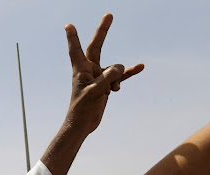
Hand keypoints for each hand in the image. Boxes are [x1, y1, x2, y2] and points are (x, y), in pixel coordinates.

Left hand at [65, 14, 143, 134]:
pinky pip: (121, 76)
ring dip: (117, 76)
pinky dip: (130, 73)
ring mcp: (98, 76)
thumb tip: (120, 66)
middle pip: (97, 47)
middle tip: (109, 14)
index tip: (69, 25)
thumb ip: (107, 77)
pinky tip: (141, 67)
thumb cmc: (82, 109)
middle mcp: (89, 70)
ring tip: (111, 90)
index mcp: (80, 70)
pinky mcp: (107, 85)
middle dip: (103, 31)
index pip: (77, 49)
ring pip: (114, 68)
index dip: (73, 37)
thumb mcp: (95, 92)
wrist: (83, 124)